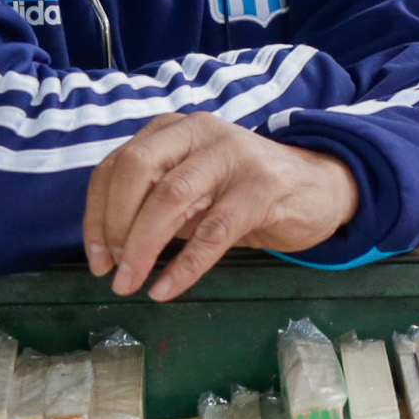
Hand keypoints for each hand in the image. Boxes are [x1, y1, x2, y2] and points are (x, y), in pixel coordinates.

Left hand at [84, 113, 358, 300]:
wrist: (321, 188)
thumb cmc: (246, 192)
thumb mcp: (194, 189)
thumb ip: (155, 203)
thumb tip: (109, 247)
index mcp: (175, 130)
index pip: (117, 165)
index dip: (97, 214)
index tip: (98, 258)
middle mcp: (200, 132)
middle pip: (137, 169)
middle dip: (114, 224)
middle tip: (113, 269)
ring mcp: (233, 155)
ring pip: (171, 197)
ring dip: (143, 246)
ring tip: (131, 283)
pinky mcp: (263, 187)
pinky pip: (214, 230)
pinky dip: (185, 265)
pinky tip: (167, 288)